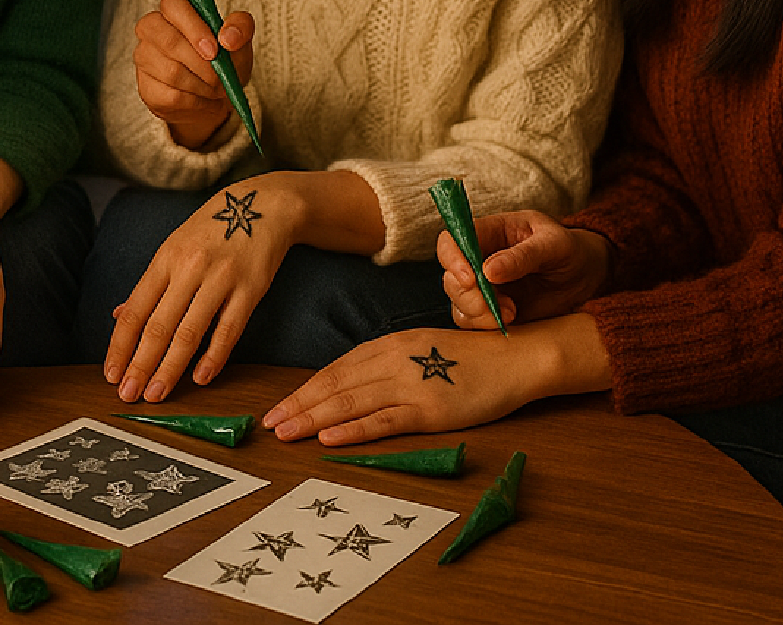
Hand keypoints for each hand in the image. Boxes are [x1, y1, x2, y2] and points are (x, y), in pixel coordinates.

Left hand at [105, 175, 291, 401]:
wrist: (263, 206)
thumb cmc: (212, 230)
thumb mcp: (174, 248)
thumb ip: (150, 285)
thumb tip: (118, 316)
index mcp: (165, 259)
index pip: (135, 310)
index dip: (120, 346)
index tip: (111, 374)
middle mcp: (189, 268)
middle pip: (159, 326)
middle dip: (141, 365)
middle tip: (129, 394)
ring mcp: (220, 279)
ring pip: (189, 333)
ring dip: (171, 369)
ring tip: (157, 392)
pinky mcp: (250, 289)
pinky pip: (229, 330)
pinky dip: (213, 357)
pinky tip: (201, 378)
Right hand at [134, 0, 254, 148]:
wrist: (216, 95)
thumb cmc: (224, 58)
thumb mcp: (239, 39)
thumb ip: (241, 27)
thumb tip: (229, 37)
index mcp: (174, 9)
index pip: (173, 5)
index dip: (194, 28)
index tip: (214, 50)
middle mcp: (152, 29)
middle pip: (169, 41)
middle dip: (201, 64)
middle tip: (220, 76)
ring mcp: (144, 58)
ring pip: (171, 72)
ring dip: (202, 85)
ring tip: (217, 89)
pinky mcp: (146, 87)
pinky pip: (171, 96)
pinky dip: (196, 101)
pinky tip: (205, 99)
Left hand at [261, 325, 551, 445]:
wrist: (512, 356)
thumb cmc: (467, 357)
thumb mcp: (417, 348)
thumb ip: (385, 363)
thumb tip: (351, 384)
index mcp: (386, 345)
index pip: (335, 369)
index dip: (304, 388)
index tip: (280, 405)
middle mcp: (391, 361)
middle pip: (334, 385)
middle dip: (299, 405)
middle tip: (270, 423)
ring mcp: (409, 385)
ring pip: (351, 402)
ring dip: (314, 418)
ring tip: (287, 432)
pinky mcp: (429, 410)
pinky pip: (383, 420)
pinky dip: (354, 429)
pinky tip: (330, 437)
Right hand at [439, 211, 612, 328]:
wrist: (586, 277)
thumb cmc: (568, 250)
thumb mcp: (553, 244)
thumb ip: (522, 255)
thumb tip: (488, 271)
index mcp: (488, 232)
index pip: (453, 240)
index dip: (452, 258)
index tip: (470, 279)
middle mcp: (478, 258)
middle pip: (450, 276)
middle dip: (468, 295)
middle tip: (495, 305)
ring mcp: (482, 286)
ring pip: (457, 302)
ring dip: (477, 313)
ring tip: (511, 313)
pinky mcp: (490, 310)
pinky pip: (472, 321)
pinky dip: (484, 326)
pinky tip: (510, 321)